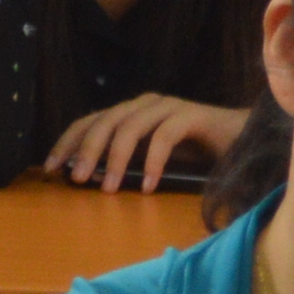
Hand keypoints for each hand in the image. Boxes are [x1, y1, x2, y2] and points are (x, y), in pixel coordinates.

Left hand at [48, 93, 244, 192]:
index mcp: (129, 112)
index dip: (68, 142)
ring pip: (131, 127)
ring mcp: (168, 107)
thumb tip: (88, 177)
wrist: (243, 141)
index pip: (89, 121)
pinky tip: (149, 186)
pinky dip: (154, 161)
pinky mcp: (192, 115)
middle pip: (105, 121)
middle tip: (77, 180)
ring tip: (110, 189)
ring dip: (116, 159)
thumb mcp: (149, 159)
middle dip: (87, 150)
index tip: (50, 168)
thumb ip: (124, 162)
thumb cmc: (193, 154)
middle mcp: (144, 104)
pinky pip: (165, 136)